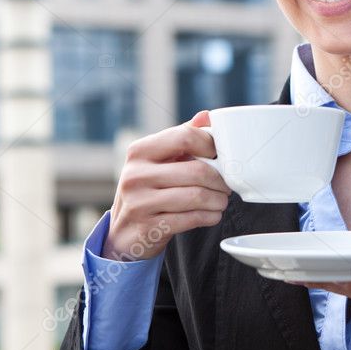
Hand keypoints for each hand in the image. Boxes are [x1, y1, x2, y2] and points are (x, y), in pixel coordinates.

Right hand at [102, 111, 231, 261]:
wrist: (124, 233)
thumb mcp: (157, 161)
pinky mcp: (149, 227)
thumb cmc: (148, 191)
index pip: (185, 137)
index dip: (211, 145)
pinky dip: (210, 216)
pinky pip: (191, 218)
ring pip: (197, 196)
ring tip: (221, 201)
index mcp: (140, 152)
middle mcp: (135, 175)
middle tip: (227, 185)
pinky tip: (212, 215)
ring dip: (218, 200)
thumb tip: (206, 116)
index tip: (220, 156)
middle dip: (220, 180)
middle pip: (197, 170)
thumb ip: (181, 138)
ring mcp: (139, 202)